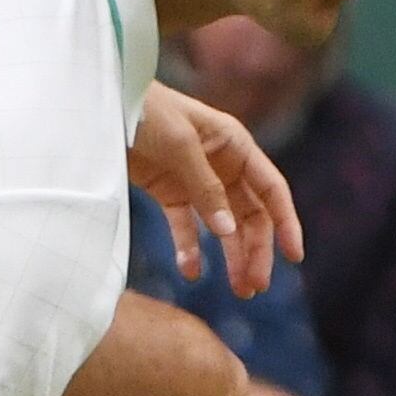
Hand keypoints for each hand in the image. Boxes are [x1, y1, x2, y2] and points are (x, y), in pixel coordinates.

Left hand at [129, 80, 302, 297]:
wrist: (101, 105)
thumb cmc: (145, 110)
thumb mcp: (179, 144)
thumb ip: (205, 187)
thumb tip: (228, 231)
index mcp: (235, 145)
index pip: (272, 189)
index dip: (286, 222)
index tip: (295, 257)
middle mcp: (222, 164)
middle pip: (250, 215)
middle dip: (256, 250)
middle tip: (255, 287)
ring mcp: (196, 180)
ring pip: (224, 226)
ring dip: (231, 256)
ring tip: (238, 290)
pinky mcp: (169, 192)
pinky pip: (186, 226)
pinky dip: (190, 248)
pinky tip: (190, 270)